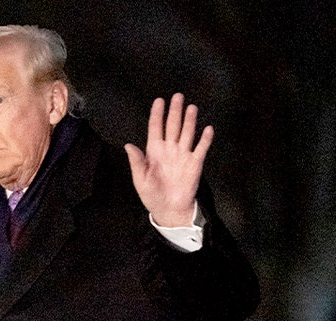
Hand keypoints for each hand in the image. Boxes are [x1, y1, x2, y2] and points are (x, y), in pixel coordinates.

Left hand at [124, 93, 212, 227]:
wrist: (169, 209)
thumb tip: (128, 145)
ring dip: (190, 121)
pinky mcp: (195, 163)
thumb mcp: (140, 179)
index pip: (155, 128)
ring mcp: (183, 155)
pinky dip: (205, 139)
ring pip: (187, 133)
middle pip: (173, 126)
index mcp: (154, 151)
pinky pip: (201, 148)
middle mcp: (170, 149)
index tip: (159, 100)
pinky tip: (207, 129)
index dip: (157, 115)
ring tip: (192, 107)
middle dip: (175, 111)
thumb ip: (136, 162)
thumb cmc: (152, 194)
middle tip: (178, 96)